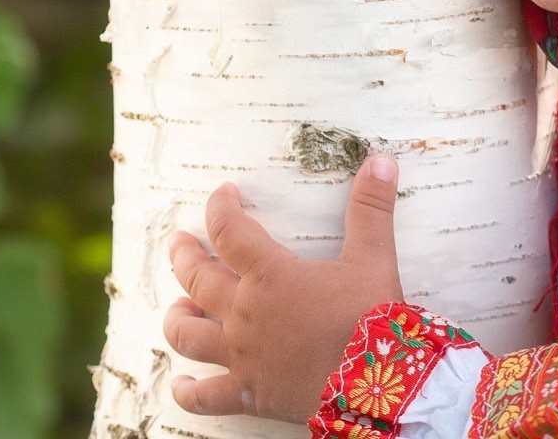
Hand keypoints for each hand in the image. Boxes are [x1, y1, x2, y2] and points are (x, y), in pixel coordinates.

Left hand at [164, 154, 406, 422]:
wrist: (376, 387)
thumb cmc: (371, 318)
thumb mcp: (374, 257)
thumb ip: (371, 209)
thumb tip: (380, 161)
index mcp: (270, 275)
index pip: (229, 231)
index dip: (221, 208)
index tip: (223, 194)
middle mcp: (245, 313)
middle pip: (197, 279)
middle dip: (184, 257)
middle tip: (178, 242)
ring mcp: (241, 356)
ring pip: (188, 336)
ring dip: (177, 320)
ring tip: (177, 309)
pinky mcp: (249, 393)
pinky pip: (206, 397)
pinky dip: (187, 393)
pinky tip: (179, 387)